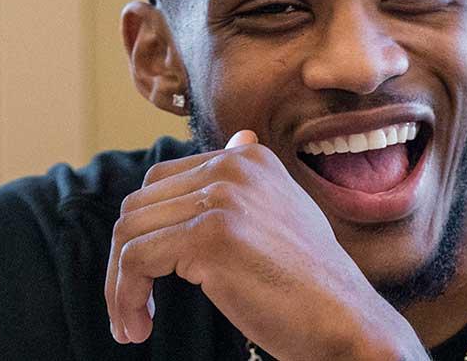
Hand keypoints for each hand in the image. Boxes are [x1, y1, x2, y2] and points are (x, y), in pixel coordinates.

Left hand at [105, 130, 422, 360]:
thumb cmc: (313, 285)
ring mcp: (221, 198)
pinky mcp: (209, 236)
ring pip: (129, 234)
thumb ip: (251, 185)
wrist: (347, 323)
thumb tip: (239, 140)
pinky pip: (135, 262)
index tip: (146, 279)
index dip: (144, 234)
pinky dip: (125, 296)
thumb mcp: (285, 213)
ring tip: (131, 323)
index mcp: (248, 158)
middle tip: (132, 306)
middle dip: (124, 260)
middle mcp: (233, 167)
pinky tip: (139, 326)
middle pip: (138, 207)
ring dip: (119, 285)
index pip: (162, 184)